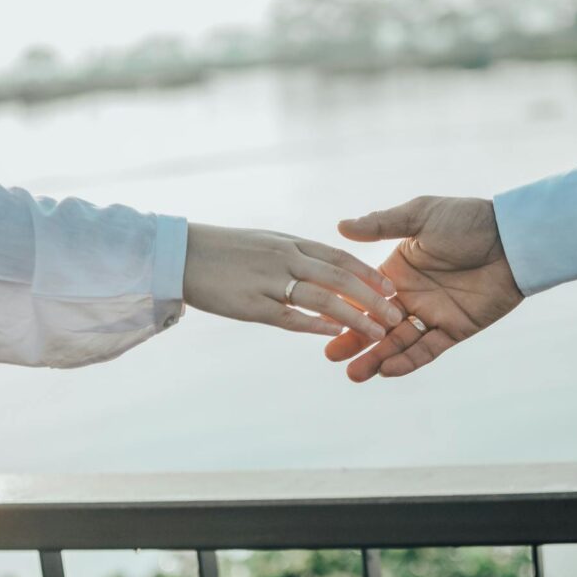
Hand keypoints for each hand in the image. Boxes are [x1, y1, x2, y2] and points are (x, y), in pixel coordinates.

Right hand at [184, 223, 402, 338]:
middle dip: (372, 298)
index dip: (367, 273)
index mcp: (291, 243)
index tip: (390, 287)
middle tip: (396, 314)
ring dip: (354, 316)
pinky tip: (335, 334)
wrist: (180, 253)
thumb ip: (294, 254)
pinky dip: (315, 324)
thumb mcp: (265, 242)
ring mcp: (269, 281)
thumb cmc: (222, 249)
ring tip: (377, 332)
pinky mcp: (251, 304)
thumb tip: (319, 267)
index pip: (339, 257)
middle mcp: (286, 258)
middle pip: (340, 278)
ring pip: (322, 298)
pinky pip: (290, 316)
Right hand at [325, 197, 522, 381]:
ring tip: (354, 374)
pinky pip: (428, 349)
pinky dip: (409, 360)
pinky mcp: (456, 328)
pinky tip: (387, 371)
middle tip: (330, 356)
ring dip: (377, 358)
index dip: (343, 308)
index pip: (364, 295)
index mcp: (398, 270)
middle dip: (354, 340)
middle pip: (376, 324)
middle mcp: (411, 295)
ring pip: (399, 342)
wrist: (512, 238)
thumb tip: (341, 226)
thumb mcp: (420, 216)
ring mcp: (433, 313)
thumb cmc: (468, 221)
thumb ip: (381, 225)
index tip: (320, 322)